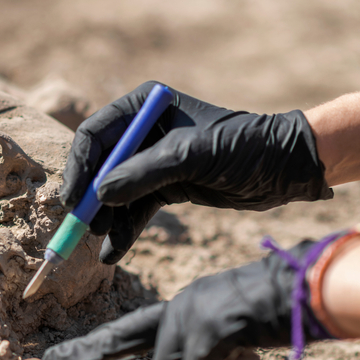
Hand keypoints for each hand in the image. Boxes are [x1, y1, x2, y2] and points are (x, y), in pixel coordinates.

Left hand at [44, 240, 323, 359]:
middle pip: (129, 341)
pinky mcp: (208, 328)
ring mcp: (192, 315)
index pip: (130, 328)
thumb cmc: (284, 306)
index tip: (61, 357)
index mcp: (185, 303)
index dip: (96, 346)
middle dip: (88, 354)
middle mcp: (181, 305)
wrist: (312, 284)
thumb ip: (209, 346)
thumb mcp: (235, 326)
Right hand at [60, 82, 332, 263]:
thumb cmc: (244, 147)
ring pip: (115, 192)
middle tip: (81, 226)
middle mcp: (144, 132)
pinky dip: (124, 230)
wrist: (287, 168)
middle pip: (99, 165)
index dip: (80, 167)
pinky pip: (135, 210)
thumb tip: (100, 196)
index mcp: (145, 107)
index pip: (95, 134)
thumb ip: (143, 174)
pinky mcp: (166, 187)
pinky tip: (113, 253)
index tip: (73, 198)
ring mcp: (153, 161)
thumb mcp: (191, 157)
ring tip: (100, 242)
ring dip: (106, 218)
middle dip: (90, 197)